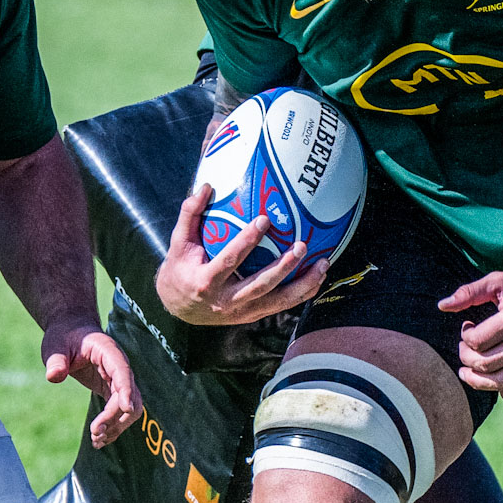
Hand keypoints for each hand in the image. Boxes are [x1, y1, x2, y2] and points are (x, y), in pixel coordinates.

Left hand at [41, 323, 142, 448]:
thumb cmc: (63, 338)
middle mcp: (119, 367)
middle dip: (116, 416)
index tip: (126, 408)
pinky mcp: (113, 390)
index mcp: (108, 351)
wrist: (71, 333)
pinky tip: (99, 440)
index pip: (122, 371)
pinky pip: (121, 411)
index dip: (127, 389)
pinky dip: (113, 426)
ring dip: (118, 426)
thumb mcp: (55, 346)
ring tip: (96, 440)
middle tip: (95, 432)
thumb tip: (54, 376)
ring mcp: (119, 380)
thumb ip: (56, 361)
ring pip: (130, 407)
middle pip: (129, 395)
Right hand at [155, 183, 328, 326]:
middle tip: (302, 245)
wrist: (179, 307)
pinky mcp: (254, 316)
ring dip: (303, 284)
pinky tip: (318, 277)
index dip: (247, 241)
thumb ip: (190, 214)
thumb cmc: (181, 269)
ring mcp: (243, 311)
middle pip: (261, 285)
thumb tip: (205, 185)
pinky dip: (302, 293)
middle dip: (284, 267)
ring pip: (278, 301)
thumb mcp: (179, 243)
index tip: (264, 219)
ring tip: (323, 264)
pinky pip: (282, 305)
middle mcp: (227, 300)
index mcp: (207, 281)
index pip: (230, 260)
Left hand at [438, 267, 502, 405]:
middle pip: (485, 364)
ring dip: (477, 380)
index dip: (465, 337)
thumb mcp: (499, 281)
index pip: (477, 341)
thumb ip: (469, 292)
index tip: (468, 328)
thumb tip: (441, 306)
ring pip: (500, 383)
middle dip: (466, 358)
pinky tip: (498, 380)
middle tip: (466, 348)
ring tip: (469, 370)